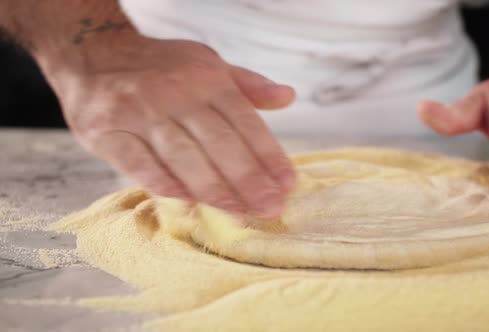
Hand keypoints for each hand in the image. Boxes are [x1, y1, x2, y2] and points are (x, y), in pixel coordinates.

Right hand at [46, 36, 295, 218]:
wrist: (94, 54)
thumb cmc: (162, 68)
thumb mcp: (208, 64)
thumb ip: (248, 85)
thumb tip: (288, 97)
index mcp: (206, 78)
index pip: (245, 121)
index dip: (268, 155)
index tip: (287, 184)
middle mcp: (175, 93)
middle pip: (219, 143)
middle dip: (248, 180)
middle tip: (270, 208)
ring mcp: (138, 112)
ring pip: (183, 157)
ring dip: (214, 190)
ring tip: (239, 213)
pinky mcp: (106, 131)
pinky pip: (139, 164)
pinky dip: (163, 183)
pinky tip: (188, 202)